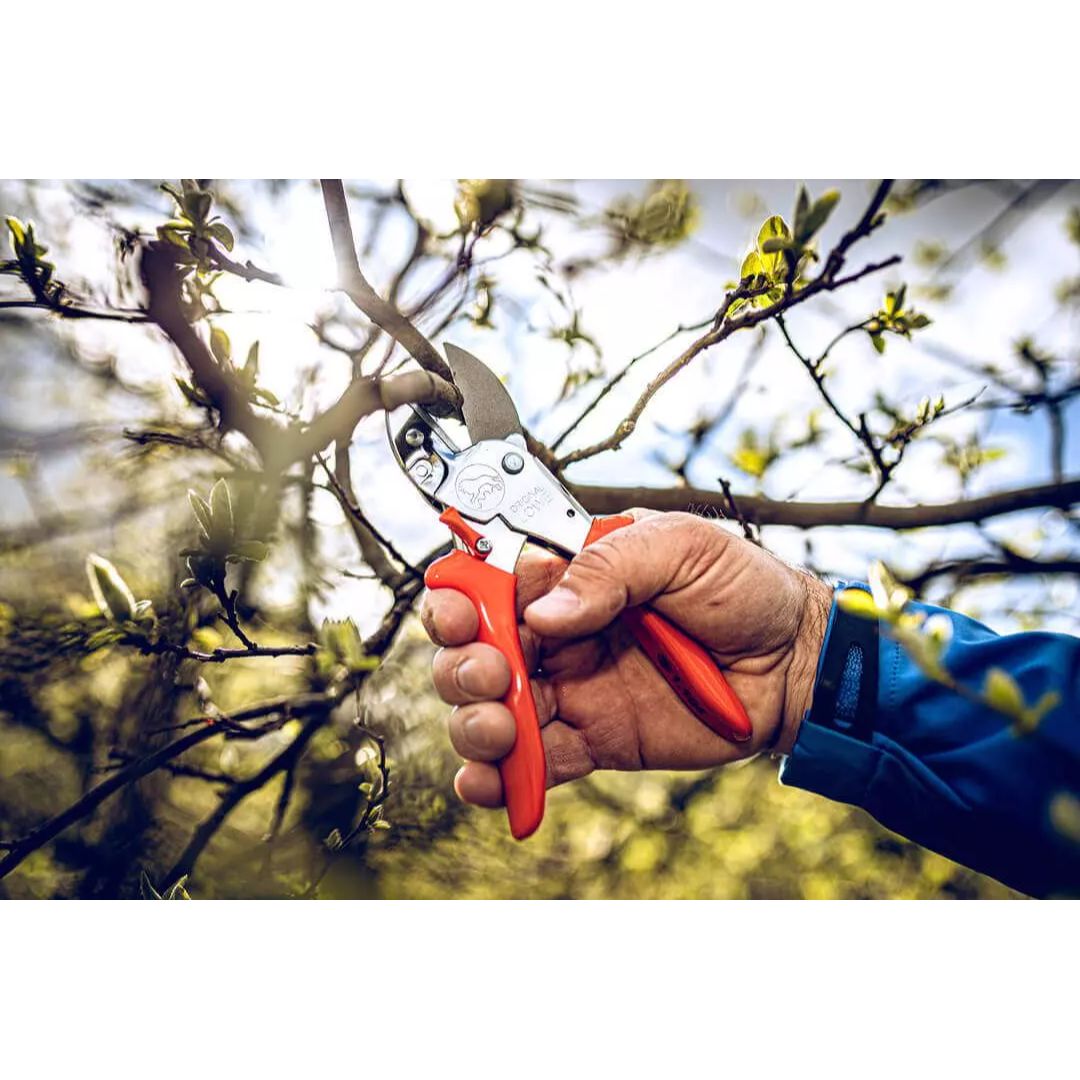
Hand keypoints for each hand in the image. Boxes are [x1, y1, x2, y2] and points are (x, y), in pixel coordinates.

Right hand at [420, 510, 832, 809]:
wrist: (794, 661)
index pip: (489, 582)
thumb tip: (543, 611)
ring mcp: (571, 689)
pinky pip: (536, 764)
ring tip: (498, 729)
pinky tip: (488, 784)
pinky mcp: (592, 741)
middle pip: (474, 651)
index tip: (460, 614)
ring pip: (491, 710)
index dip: (460, 598)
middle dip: (462, 666)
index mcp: (570, 576)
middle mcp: (558, 633)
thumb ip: (610, 566)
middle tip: (491, 673)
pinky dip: (502, 780)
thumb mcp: (680, 547)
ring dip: (473, 723)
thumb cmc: (743, 587)